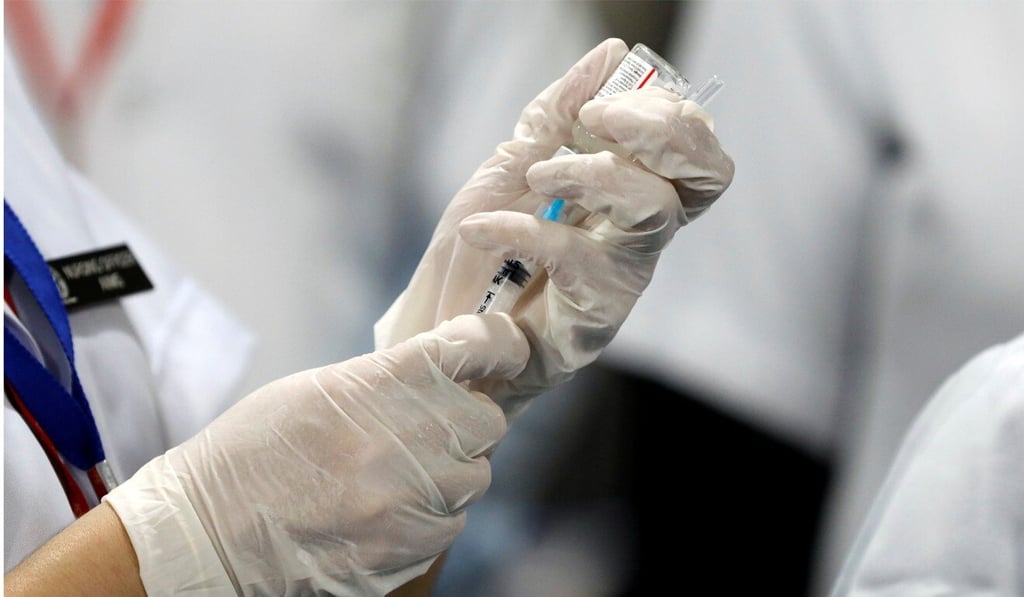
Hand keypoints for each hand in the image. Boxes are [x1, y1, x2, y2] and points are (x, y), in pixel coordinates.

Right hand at [104, 313, 527, 595]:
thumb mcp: (320, 389)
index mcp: (387, 381)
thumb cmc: (253, 452)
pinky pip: (452, 522)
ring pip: (476, 476)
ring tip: (396, 475)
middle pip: (489, 421)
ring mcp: (417, 497)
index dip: (500, 344)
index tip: (503, 348)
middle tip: (428, 427)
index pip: (479, 346)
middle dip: (466, 421)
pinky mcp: (413, 547)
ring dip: (450, 471)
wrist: (210, 533)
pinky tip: (386, 512)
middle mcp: (414, 436)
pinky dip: (431, 515)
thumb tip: (444, 377)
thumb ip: (390, 379)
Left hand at [374, 38, 733, 418]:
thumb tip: (613, 54)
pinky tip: (481, 229)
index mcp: (631, 191)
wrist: (443, 326)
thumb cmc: (483, 250)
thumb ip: (558, 114)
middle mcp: (641, 232)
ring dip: (595, 172)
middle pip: (705, 174)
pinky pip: (576, 257)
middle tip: (600, 120)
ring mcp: (625, 274)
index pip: (692, 145)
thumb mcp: (512, 166)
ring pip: (655, 210)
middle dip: (664, 132)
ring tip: (537, 173)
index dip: (665, 113)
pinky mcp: (596, 316)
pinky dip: (523, 231)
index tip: (599, 104)